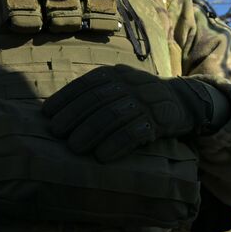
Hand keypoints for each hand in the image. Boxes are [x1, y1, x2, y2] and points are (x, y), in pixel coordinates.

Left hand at [43, 65, 226, 161]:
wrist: (183, 101)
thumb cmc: (140, 99)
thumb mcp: (120, 88)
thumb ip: (96, 95)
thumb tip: (58, 113)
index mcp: (116, 74)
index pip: (87, 84)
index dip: (65, 98)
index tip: (47, 114)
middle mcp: (130, 84)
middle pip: (97, 99)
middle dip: (73, 116)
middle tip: (56, 133)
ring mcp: (146, 101)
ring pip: (114, 115)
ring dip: (91, 132)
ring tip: (74, 147)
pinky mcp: (160, 120)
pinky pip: (135, 132)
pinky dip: (116, 144)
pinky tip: (102, 156)